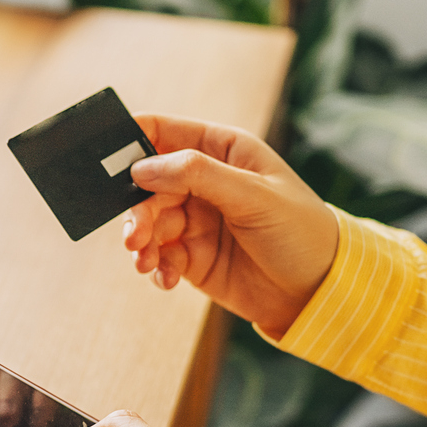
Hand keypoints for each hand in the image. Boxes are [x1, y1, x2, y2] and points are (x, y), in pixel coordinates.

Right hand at [123, 117, 339, 336]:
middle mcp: (205, 182)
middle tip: (135, 235)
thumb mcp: (253, 196)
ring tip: (144, 262)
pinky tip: (165, 279)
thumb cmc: (301, 232)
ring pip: (149, 222)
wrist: (319, 292)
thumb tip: (142, 167)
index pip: (166, 133)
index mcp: (223, 151)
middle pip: (149, 184)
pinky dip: (156, 267)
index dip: (134, 141)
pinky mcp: (193, 257)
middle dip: (138, 209)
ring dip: (141, 241)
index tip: (108, 160)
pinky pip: (159, 256)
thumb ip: (197, 175)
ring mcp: (197, 220)